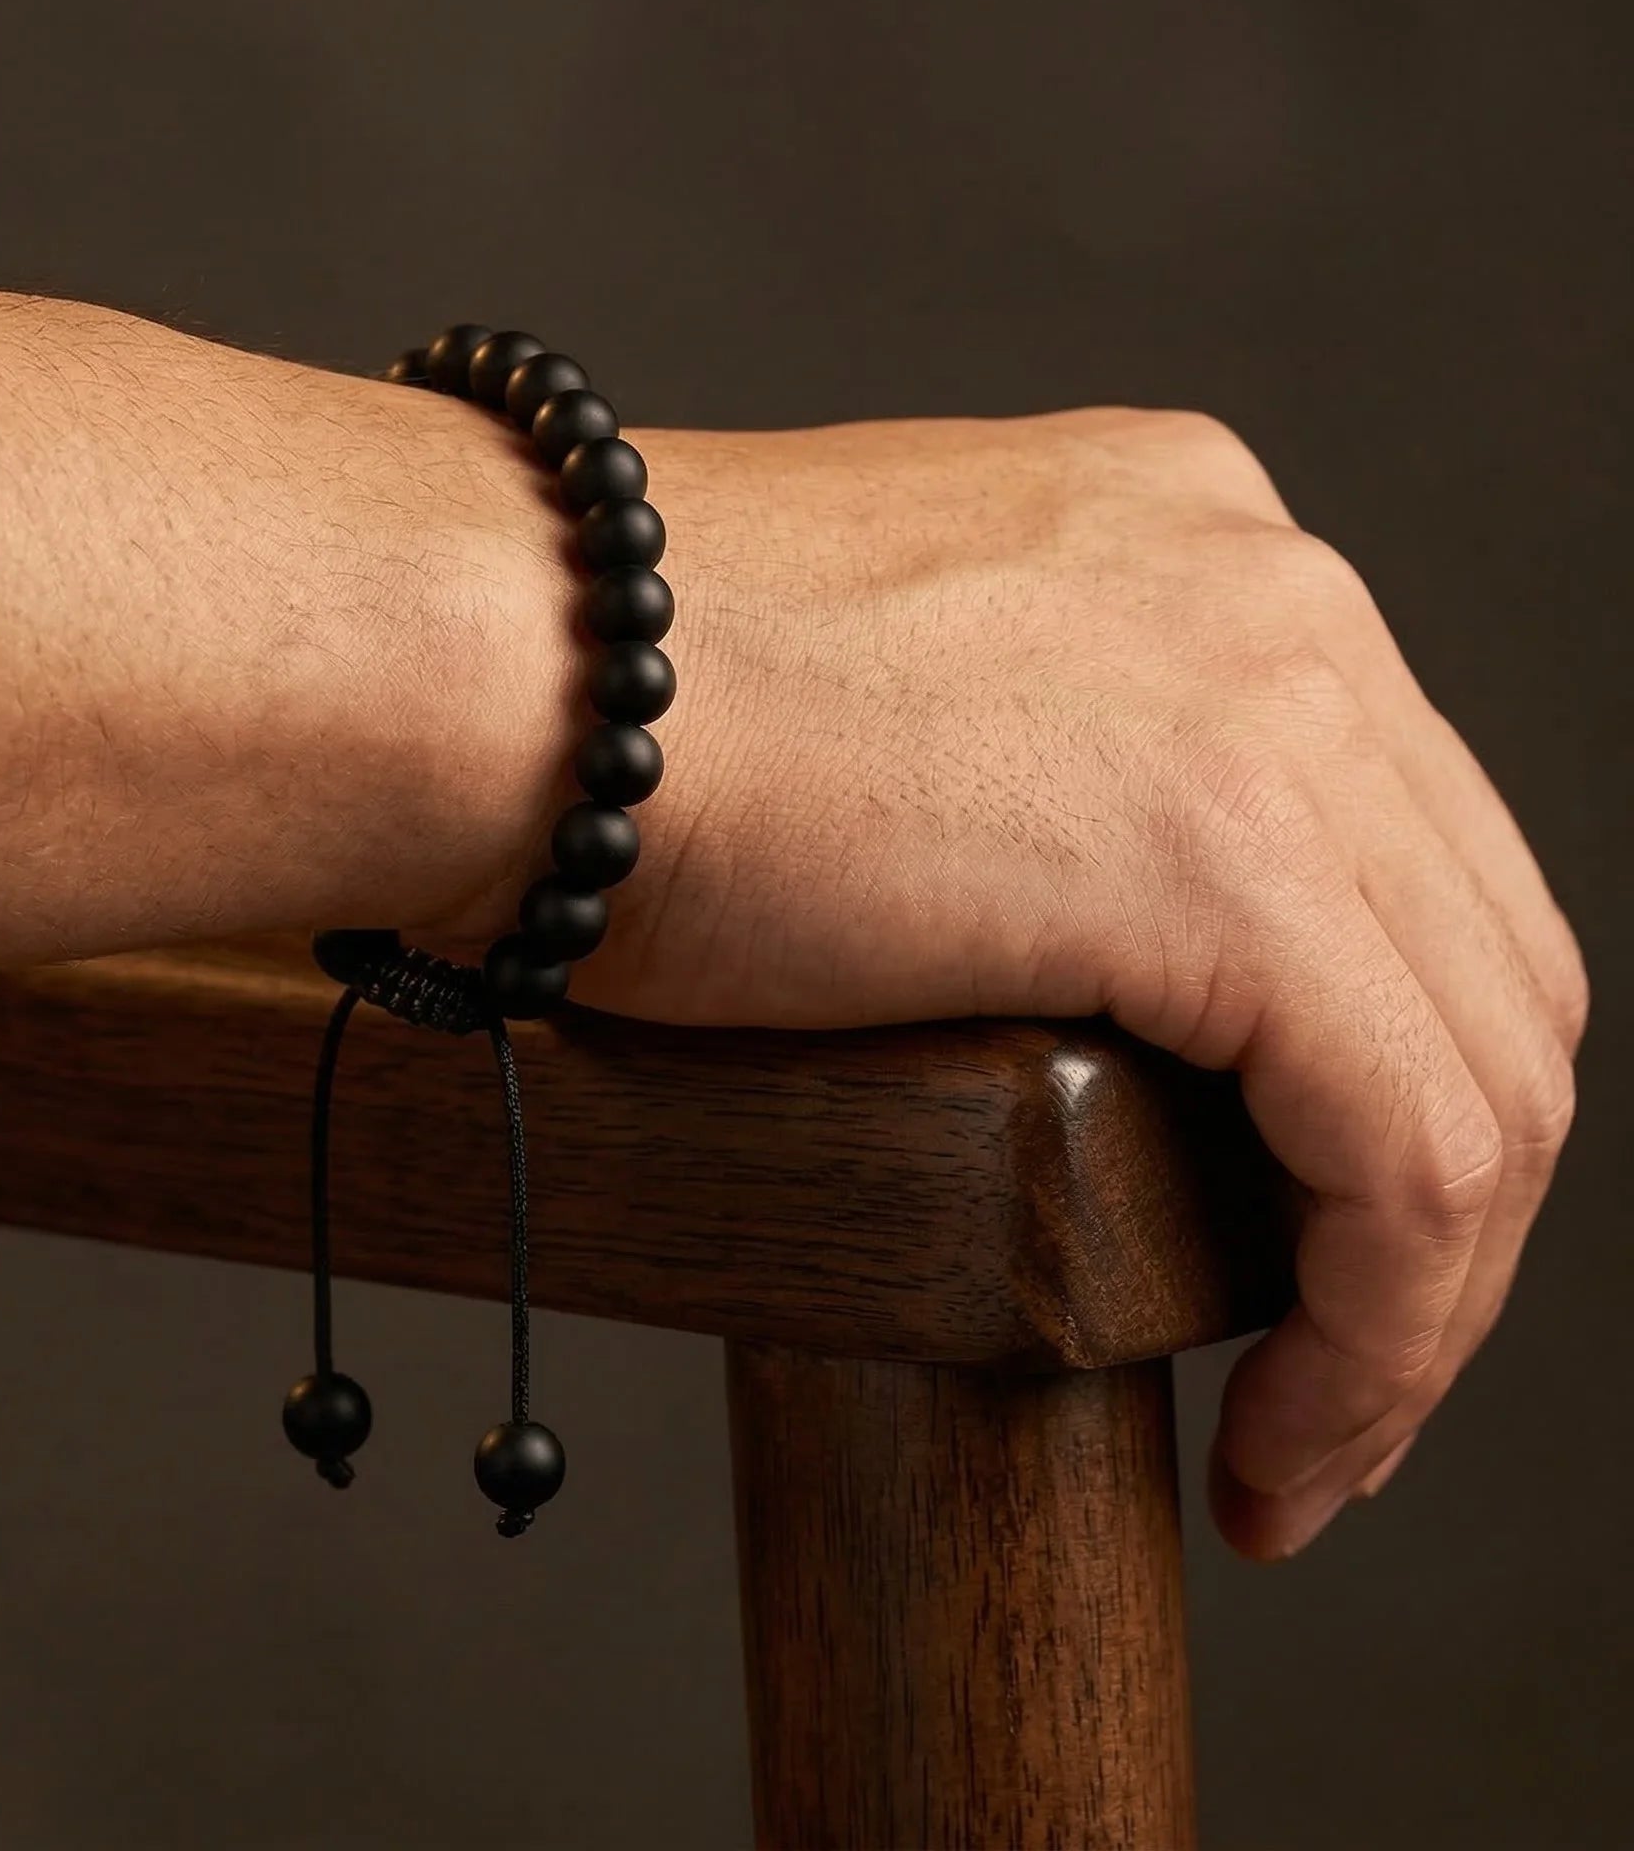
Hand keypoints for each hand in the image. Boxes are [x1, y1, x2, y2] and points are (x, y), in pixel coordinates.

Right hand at [498, 409, 1585, 1558]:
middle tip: (1330, 1383)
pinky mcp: (1230, 864)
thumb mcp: (894, 693)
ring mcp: (1273, 710)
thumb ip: (1030, 762)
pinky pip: (1411, 1151)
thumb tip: (1067, 936)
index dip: (1380, 1070)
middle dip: (1431, 1213)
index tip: (1303, 1237)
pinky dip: (1384, 1331)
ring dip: (1418, 1306)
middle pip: (1475, 962)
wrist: (504, 653)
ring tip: (1309, 1446)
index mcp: (1196, 538)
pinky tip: (1288, 1442)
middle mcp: (1277, 596)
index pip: (1398, 845)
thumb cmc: (603, 698)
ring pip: (1480, 1072)